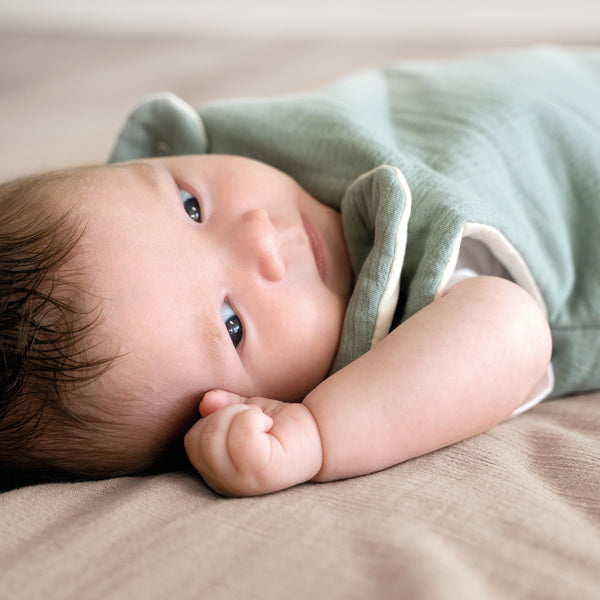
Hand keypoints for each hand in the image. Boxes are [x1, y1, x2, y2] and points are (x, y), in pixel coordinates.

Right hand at [184, 390, 322, 495]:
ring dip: (240, 415)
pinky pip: (241, 438)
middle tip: (252, 417)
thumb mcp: (241, 411)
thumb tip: (206, 401)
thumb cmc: (276, 425)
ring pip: (216, 438)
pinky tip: (268, 424)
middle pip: (201, 439)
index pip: (193, 441)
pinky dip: (252, 420)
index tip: (240, 416)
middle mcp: (225, 484)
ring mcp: (243, 483)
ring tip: (260, 421)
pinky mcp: (264, 474)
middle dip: (225, 414)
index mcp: (215, 472)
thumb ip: (220, 406)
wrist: (316, 435)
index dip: (213, 419)